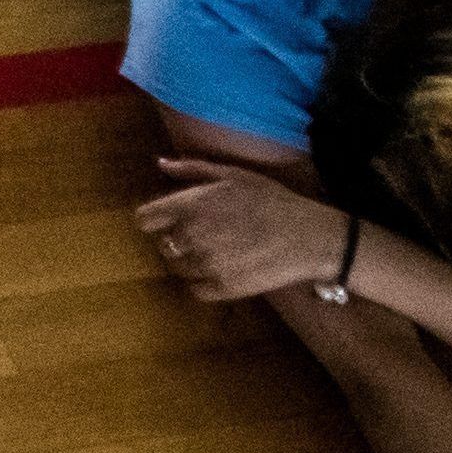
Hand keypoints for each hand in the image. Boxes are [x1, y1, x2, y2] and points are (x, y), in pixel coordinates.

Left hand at [135, 157, 348, 301]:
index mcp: (190, 205)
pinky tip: (224, 269)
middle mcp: (192, 236)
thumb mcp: (233, 174)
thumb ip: (191, 168)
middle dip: (176, 240)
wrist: (307, 236)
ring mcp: (206, 265)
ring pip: (178, 268)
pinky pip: (195, 289)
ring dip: (190, 261)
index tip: (164, 221)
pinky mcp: (221, 289)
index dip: (153, 220)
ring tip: (218, 251)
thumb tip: (160, 163)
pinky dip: (204, 282)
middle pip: (162, 245)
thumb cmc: (271, 200)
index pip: (144, 219)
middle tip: (203, 235)